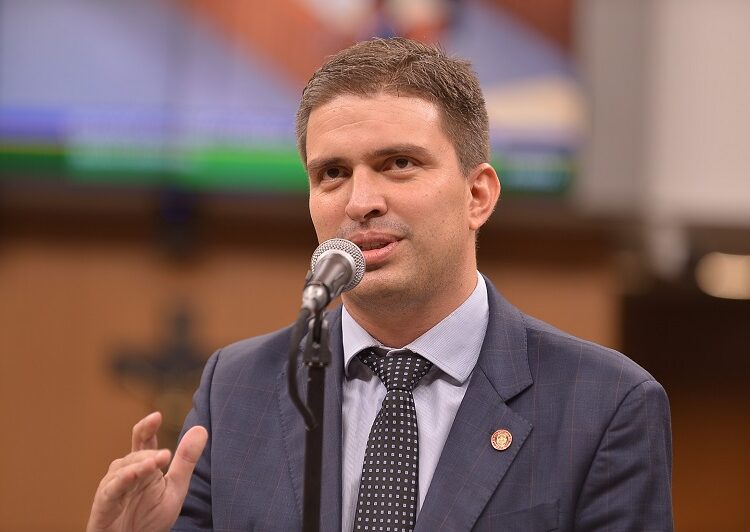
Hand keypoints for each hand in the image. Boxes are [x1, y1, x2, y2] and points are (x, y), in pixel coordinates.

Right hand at [87, 412, 207, 531]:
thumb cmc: (149, 518)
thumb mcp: (175, 488)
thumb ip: (186, 460)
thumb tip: (201, 428)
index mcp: (143, 466)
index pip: (143, 440)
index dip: (147, 427)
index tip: (157, 416)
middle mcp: (125, 472)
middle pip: (134, 455)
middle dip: (147, 452)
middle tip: (166, 455)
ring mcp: (113, 487)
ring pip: (122, 469)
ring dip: (139, 464)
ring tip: (156, 462)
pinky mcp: (104, 504)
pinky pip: (111, 490)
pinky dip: (121, 481)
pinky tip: (133, 475)